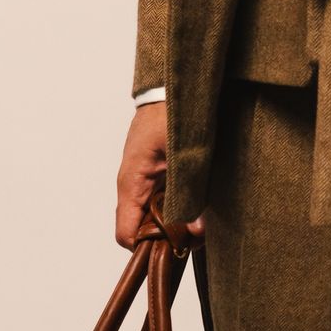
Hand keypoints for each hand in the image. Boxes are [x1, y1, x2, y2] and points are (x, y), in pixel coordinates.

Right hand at [115, 101, 204, 248]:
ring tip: (204, 217)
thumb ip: (190, 193)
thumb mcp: (184, 155)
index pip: (127, 235)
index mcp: (132, 183)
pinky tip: (201, 198)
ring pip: (157, 213)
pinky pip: (165, 196)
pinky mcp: (158, 169)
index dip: (149, 249)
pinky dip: (182, 202)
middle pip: (144, 228)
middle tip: (199, 234)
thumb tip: (197, 232)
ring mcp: (146, 177)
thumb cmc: (171, 111)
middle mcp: (134, 185)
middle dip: (170, 236)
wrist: (173, 82)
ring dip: (179, 218)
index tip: (177, 248)